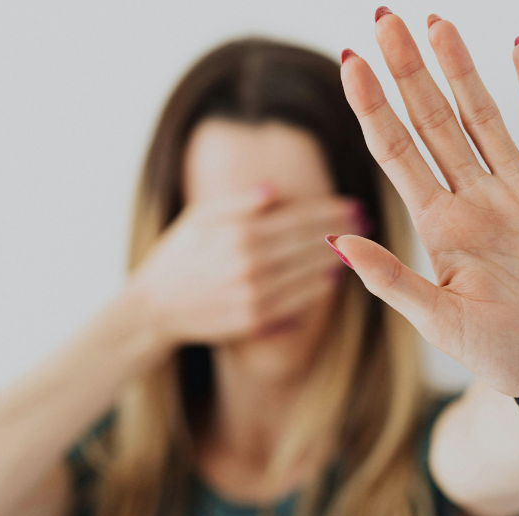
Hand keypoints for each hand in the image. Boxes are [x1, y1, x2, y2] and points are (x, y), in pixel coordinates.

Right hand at [130, 185, 362, 344]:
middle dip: (341, 231)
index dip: (328, 210)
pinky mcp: (253, 321)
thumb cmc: (175, 257)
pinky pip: (296, 303)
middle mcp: (249, 264)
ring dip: (336, 259)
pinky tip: (332, 279)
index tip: (353, 203)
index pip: (296, 217)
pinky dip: (317, 290)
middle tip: (366, 222)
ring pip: (308, 274)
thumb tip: (273, 191)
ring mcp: (253, 294)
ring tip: (358, 247)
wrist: (152, 309)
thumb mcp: (198, 219)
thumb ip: (236, 204)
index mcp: (237, 233)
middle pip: (308, 244)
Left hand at [332, 13, 518, 409]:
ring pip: (484, 115)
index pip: (397, 153)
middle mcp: (475, 199)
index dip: (373, 109)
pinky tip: (518, 49)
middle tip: (383, 20)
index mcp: (440, 227)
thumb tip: (335, 242)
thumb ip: (392, 280)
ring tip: (435, 23)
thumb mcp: (442, 323)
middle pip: (433, 121)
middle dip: (408, 72)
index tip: (350, 64)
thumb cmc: (507, 357)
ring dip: (460, 69)